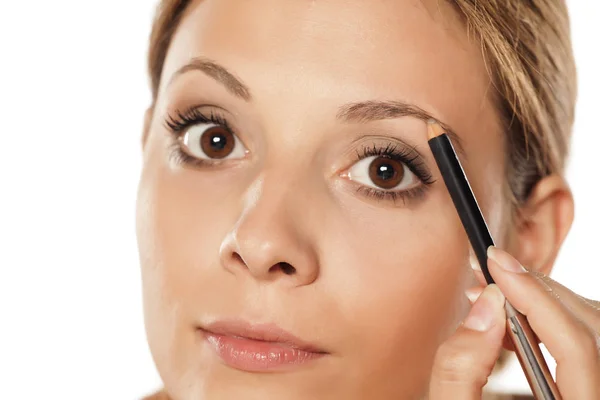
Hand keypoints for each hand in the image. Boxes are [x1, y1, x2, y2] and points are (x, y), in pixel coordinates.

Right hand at [428, 247, 599, 398]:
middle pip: (591, 326)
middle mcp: (598, 399)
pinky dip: (548, 318)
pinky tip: (511, 320)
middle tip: (487, 271)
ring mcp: (595, 392)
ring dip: (542, 300)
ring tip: (492, 293)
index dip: (534, 296)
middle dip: (537, 290)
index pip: (575, 344)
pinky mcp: (586, 387)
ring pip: (591, 325)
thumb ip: (461, 369)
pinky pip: (582, 340)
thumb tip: (481, 307)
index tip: (494, 264)